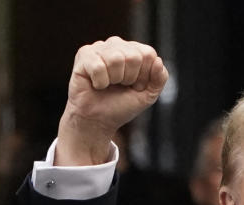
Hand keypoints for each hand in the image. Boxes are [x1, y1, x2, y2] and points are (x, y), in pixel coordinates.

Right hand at [56, 36, 168, 165]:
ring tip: (108, 84)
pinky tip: (97, 84)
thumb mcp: (148, 95)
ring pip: (116, 59)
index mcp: (135, 51)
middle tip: (120, 86)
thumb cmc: (122, 105)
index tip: (135, 86)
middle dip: (129, 78)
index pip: (148, 54)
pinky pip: (98, 66)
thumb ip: (159, 79)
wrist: (98, 120)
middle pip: (133, 56)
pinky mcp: (84, 54)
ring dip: (114, 80)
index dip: (144, 76)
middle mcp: (117, 44)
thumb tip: (158, 61)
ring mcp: (100, 47)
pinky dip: (100, 82)